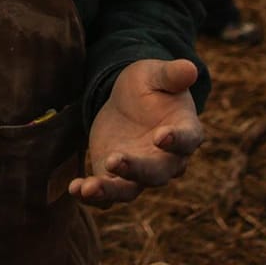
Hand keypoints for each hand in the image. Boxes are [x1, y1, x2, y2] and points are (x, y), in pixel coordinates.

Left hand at [69, 59, 202, 207]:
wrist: (126, 101)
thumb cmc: (150, 85)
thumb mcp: (157, 73)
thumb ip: (172, 74)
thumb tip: (190, 68)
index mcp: (185, 130)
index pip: (187, 139)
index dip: (177, 139)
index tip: (161, 136)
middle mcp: (168, 160)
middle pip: (157, 172)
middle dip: (136, 169)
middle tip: (114, 161)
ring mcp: (141, 172)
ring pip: (130, 190)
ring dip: (110, 191)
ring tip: (88, 188)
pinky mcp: (116, 178)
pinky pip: (107, 195)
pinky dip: (92, 196)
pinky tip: (75, 188)